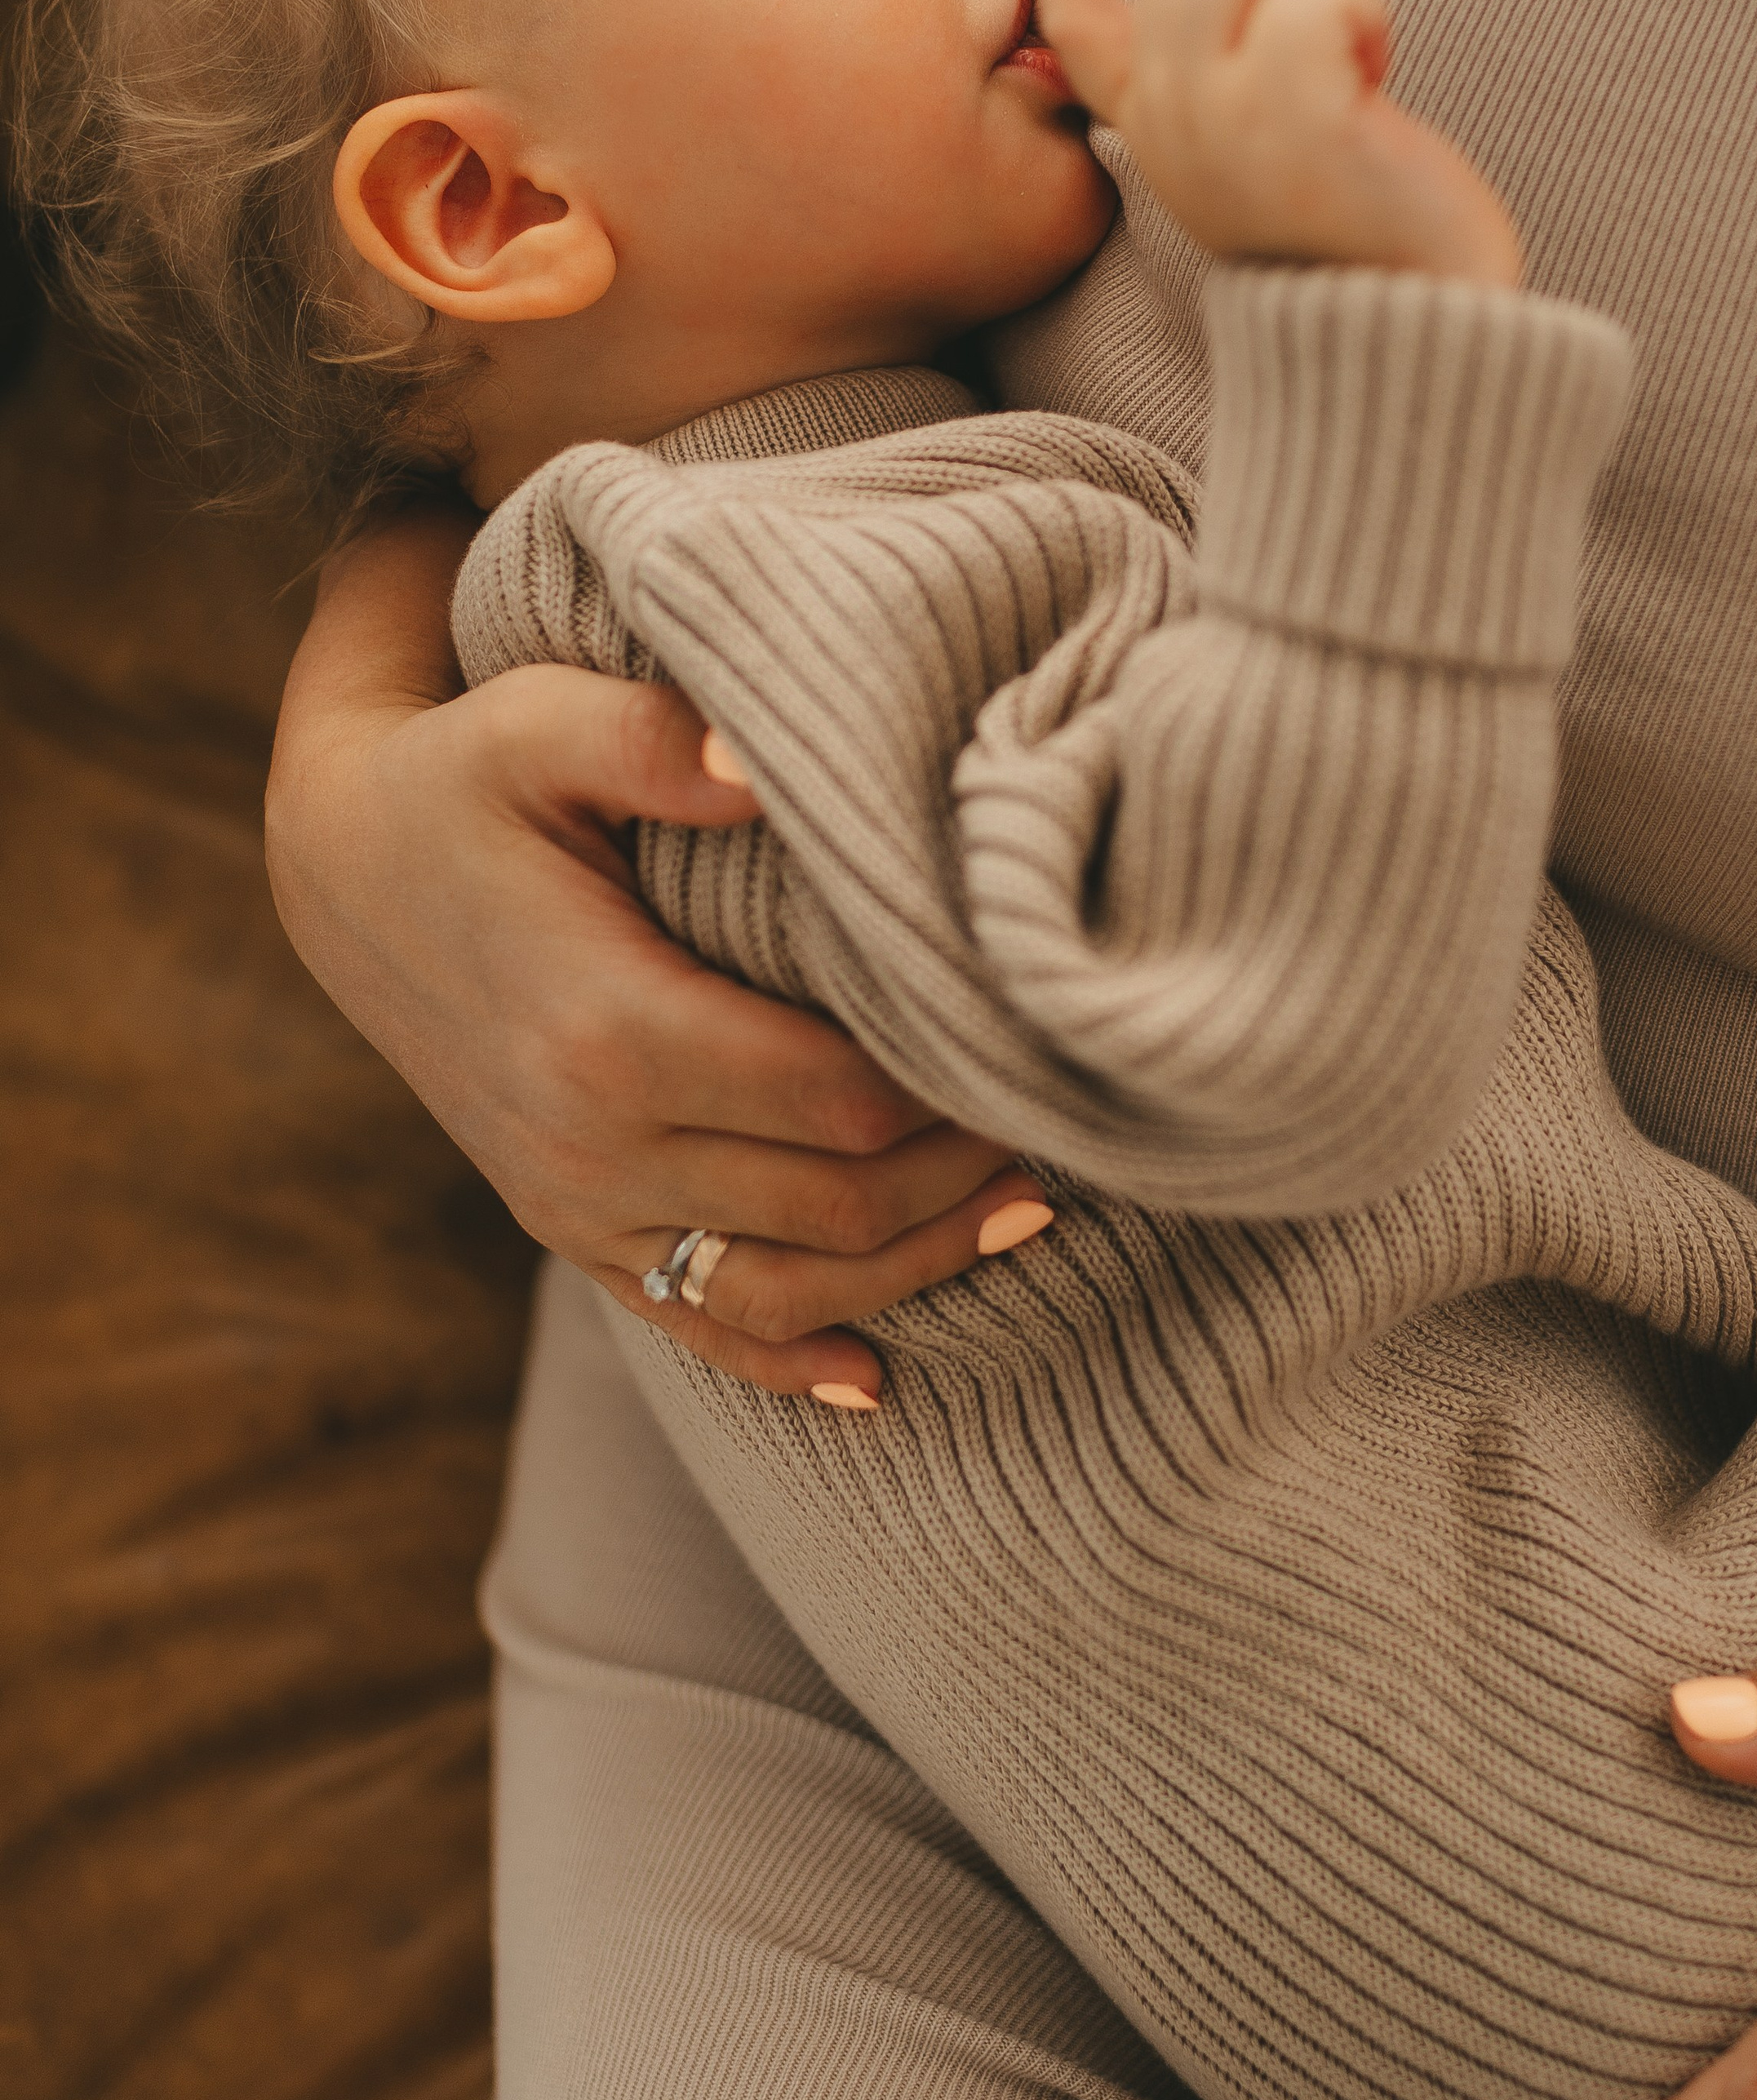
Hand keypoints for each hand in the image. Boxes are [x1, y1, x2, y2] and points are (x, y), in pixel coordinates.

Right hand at [266, 509, 1052, 1408]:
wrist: (343, 867)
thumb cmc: (464, 775)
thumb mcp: (538, 719)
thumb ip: (656, 736)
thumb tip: (764, 759)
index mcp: (610, 1030)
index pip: (839, 1099)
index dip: (955, 1087)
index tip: (1036, 1043)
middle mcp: (589, 1145)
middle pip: (834, 1204)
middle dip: (965, 1178)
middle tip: (1071, 1121)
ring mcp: (572, 1204)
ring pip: (781, 1286)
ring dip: (916, 1270)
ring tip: (1032, 1213)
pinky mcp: (563, 1228)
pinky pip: (687, 1326)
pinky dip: (787, 1361)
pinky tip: (875, 1380)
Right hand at [1037, 0, 1521, 285]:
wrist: (1420, 333)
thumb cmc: (1368, 230)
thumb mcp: (1274, 134)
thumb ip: (1237, 56)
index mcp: (1157, 137)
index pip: (1079, 28)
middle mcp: (1171, 132)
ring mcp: (1220, 128)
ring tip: (1363, 52)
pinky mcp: (1290, 125)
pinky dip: (1364, 13)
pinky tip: (1379, 82)